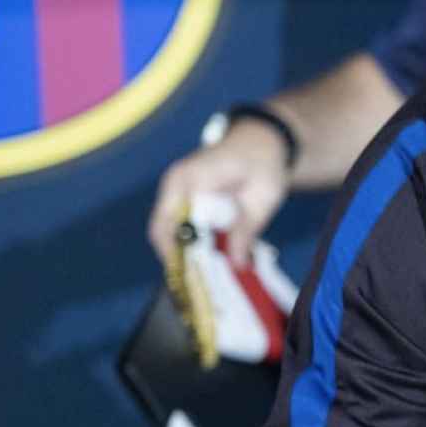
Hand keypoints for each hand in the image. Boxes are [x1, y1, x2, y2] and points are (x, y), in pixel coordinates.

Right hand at [147, 118, 290, 266]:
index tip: (189, 275)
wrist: (260, 142)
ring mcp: (176, 192)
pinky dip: (191, 244)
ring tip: (206, 278)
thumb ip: (248, 229)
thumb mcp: (262, 197)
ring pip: (168, 231)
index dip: (174, 250)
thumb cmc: (263, 163)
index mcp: (189, 179)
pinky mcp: (184, 200)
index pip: (168, 221)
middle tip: (200, 284)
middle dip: (178, 258)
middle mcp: (176, 185)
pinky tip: (211, 261)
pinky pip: (179, 226)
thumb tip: (237, 264)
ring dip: (185, 253)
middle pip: (162, 230)